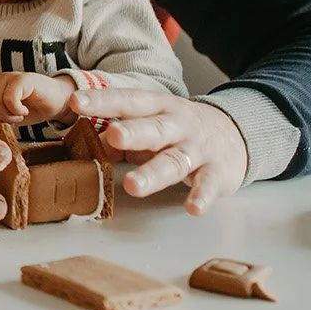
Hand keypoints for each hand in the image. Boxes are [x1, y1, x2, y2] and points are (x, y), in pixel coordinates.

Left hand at [0, 72, 75, 128]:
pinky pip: (9, 98)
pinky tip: (24, 112)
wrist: (60, 100)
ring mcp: (7, 79)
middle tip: (13, 123)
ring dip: (8, 116)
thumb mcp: (6, 119)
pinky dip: (16, 110)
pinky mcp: (21, 79)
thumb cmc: (33, 109)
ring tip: (19, 116)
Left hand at [69, 87, 246, 215]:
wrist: (234, 133)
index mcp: (156, 107)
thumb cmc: (177, 129)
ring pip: (174, 161)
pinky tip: (193, 208)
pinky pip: (208, 185)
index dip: (102, 101)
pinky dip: (201, 196)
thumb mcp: (149, 122)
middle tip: (113, 136)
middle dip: (133, 132)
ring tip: (132, 186)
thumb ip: (118, 134)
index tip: (76, 102)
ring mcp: (198, 148)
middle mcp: (177, 124)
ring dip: (153, 174)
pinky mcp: (217, 171)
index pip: (127, 101)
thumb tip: (87, 144)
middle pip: (153, 128)